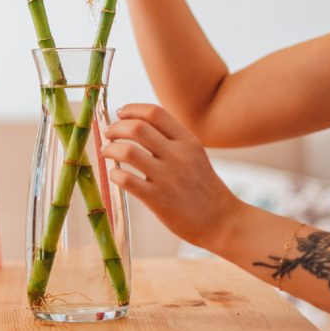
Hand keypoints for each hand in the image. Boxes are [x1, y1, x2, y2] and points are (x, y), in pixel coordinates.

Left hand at [101, 103, 239, 249]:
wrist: (222, 220)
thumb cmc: (204, 187)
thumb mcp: (195, 155)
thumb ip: (172, 139)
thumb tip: (137, 125)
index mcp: (188, 141)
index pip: (155, 113)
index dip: (132, 109)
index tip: (120, 114)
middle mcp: (178, 155)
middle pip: (137, 128)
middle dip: (116, 128)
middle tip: (109, 135)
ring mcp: (167, 178)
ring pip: (128, 152)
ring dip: (110, 149)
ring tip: (106, 152)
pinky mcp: (158, 200)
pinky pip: (127, 180)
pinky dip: (115, 175)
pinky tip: (115, 176)